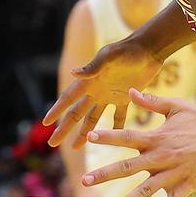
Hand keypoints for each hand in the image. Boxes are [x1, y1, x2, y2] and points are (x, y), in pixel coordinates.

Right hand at [46, 38, 163, 149]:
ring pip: (93, 118)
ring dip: (85, 132)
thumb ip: (93, 66)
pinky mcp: (126, 98)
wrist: (149, 49)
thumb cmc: (127, 49)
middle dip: (64, 128)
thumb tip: (73, 73)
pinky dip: (115, 128)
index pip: (68, 98)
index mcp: (89, 81)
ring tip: (76, 147)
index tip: (46, 123)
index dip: (57, 110)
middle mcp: (96, 90)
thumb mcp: (110, 56)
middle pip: (76, 113)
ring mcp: (110, 95)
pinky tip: (112, 139)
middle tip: (53, 143)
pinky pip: (118, 117)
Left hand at [81, 90, 195, 196]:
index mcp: (158, 138)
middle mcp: (162, 156)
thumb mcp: (177, 108)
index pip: (128, 136)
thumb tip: (130, 91)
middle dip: (106, 174)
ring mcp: (175, 173)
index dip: (108, 136)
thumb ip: (152, 101)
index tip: (89, 137)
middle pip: (129, 166)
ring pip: (147, 190)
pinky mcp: (188, 186)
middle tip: (85, 181)